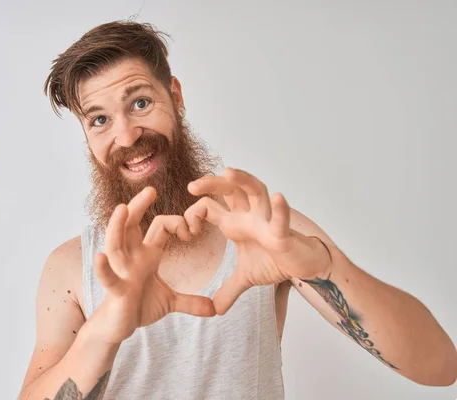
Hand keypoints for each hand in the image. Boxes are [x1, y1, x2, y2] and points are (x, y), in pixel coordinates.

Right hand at [92, 187, 215, 343]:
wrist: (118, 327)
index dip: (176, 223)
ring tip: (121, 209)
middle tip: (150, 189)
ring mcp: (121, 272)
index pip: (159, 228)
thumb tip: (214, 309)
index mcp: (146, 255)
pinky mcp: (115, 290)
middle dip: (138, 206)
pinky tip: (100, 257)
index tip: (191, 230)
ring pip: (115, 244)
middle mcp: (131, 258)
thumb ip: (191, 302)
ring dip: (116, 227)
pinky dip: (104, 268)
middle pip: (131, 225)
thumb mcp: (169, 302)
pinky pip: (108, 277)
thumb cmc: (138, 307)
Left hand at [184, 167, 331, 313]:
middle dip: (212, 183)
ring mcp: (267, 221)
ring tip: (229, 172)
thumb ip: (229, 290)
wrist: (304, 266)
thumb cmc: (276, 261)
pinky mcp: (283, 234)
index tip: (187, 232)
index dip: (195, 214)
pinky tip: (278, 197)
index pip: (210, 207)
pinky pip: (281, 219)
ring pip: (256, 191)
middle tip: (191, 186)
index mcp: (236, 222)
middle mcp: (249, 216)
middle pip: (230, 189)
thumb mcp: (246, 277)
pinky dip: (280, 209)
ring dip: (244, 180)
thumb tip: (216, 310)